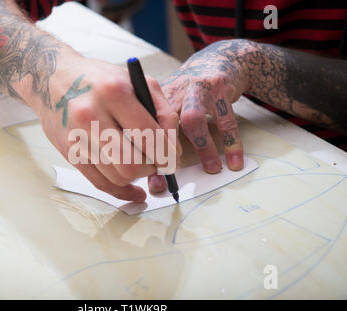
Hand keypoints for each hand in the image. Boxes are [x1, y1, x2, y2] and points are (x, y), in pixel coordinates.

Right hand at [33, 56, 180, 202]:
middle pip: (132, 164)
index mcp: (114, 93)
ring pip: (117, 177)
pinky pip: (99, 183)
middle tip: (155, 162)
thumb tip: (173, 150)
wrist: (53, 78)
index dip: (166, 154)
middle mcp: (91, 115)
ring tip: (140, 163)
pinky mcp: (69, 153)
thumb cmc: (99, 80)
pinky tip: (133, 190)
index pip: (149, 136)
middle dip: (151, 168)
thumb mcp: (137, 82)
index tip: (171, 158)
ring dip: (136, 176)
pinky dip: (121, 191)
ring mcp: (77, 137)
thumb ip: (163, 112)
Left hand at [160, 40, 250, 174]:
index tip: (153, 180)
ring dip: (201, 148)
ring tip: (211, 170)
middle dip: (167, 152)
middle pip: (163, 124)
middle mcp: (172, 91)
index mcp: (155, 99)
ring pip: (192, 120)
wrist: (217, 62)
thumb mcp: (171, 108)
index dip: (148, 156)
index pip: (144, 129)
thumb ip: (162, 140)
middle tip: (174, 175)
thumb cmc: (189, 94)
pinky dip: (231, 142)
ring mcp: (196, 88)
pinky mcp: (219, 87)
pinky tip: (234, 161)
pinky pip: (226, 119)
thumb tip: (154, 180)